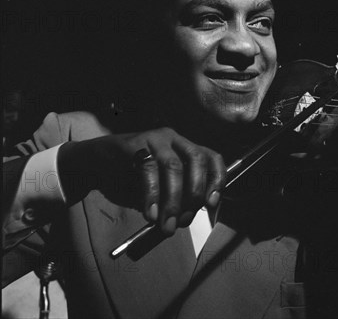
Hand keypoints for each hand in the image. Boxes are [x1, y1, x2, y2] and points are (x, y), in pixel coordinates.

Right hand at [58, 128, 225, 235]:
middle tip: (184, 220)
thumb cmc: (131, 179)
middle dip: (195, 193)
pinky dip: (152, 195)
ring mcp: (155, 139)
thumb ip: (174, 200)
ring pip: (174, 166)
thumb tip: (185, 220)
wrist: (94, 165)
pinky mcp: (134, 144)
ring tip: (166, 225)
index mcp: (186, 149)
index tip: (212, 204)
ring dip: (173, 200)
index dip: (216, 180)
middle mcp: (175, 139)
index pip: (212, 158)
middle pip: (197, 159)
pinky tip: (149, 213)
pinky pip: (148, 168)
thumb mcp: (159, 191)